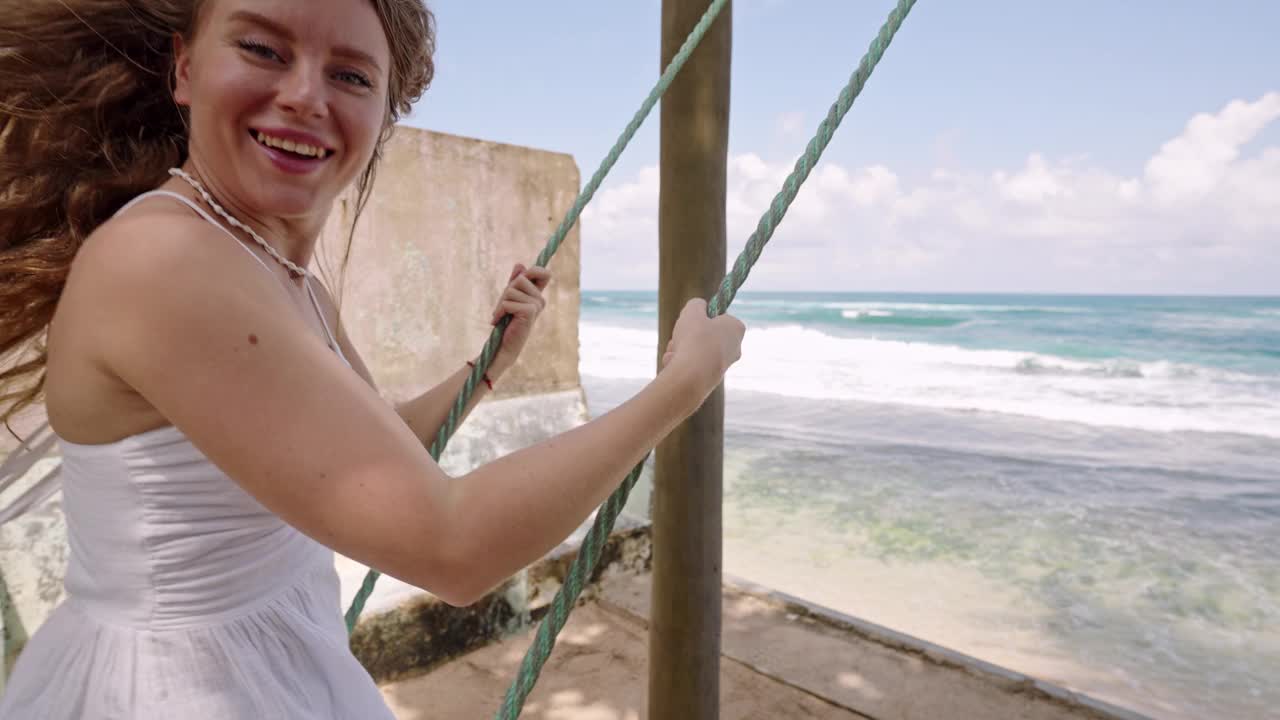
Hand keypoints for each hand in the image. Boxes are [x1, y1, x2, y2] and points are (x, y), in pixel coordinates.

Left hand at [488, 263, 551, 377]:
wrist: (504, 345)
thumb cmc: (506, 322)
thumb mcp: (509, 298)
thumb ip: (514, 282)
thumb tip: (520, 264)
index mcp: (537, 296)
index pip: (544, 273)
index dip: (533, 270)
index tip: (522, 277)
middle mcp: (540, 300)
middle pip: (520, 279)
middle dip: (506, 291)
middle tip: (503, 307)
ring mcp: (536, 306)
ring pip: (511, 290)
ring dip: (501, 303)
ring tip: (502, 315)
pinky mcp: (530, 312)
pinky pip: (508, 302)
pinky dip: (500, 311)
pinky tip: (500, 321)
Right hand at [661, 298, 745, 393]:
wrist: (691, 376)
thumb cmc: (695, 339)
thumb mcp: (692, 311)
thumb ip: (696, 304)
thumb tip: (699, 306)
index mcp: (736, 328)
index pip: (720, 317)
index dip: (704, 317)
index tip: (693, 319)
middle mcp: (735, 348)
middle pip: (705, 335)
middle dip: (687, 335)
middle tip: (679, 335)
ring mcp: (723, 366)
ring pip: (696, 351)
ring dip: (680, 349)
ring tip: (674, 351)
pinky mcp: (711, 380)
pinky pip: (692, 366)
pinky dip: (680, 363)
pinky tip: (674, 364)